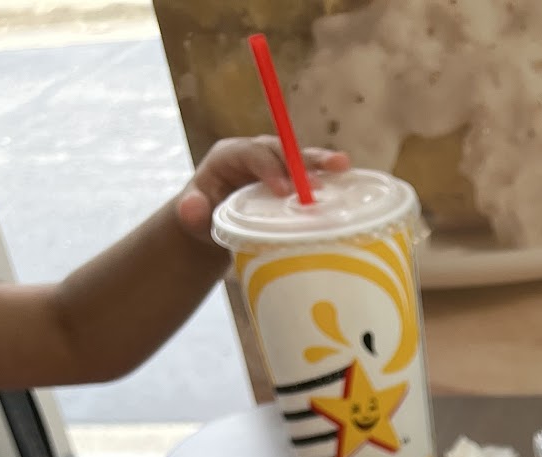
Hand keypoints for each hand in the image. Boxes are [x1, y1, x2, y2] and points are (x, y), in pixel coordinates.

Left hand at [175, 137, 349, 242]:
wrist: (217, 220)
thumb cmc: (204, 217)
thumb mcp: (192, 216)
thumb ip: (190, 211)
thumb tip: (191, 208)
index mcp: (231, 156)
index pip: (250, 153)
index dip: (267, 167)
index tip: (283, 190)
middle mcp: (257, 153)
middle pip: (280, 150)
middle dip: (300, 163)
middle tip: (319, 185)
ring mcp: (277, 166)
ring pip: (299, 157)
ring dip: (321, 162)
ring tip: (343, 166)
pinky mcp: (292, 180)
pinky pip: (311, 175)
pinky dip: (329, 180)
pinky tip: (351, 185)